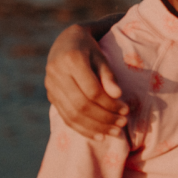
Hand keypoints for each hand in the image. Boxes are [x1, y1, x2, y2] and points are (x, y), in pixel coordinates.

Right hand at [44, 23, 126, 139]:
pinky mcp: (51, 96)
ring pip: (72, 115)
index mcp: (71, 59)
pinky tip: (99, 135)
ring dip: (95, 127)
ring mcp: (51, 86)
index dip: (110, 103)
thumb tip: (117, 95)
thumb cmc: (89, 48)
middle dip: (104, 118)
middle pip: (81, 105)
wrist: (66, 42)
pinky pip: (66, 117)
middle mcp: (57, 74)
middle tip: (122, 123)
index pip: (91, 90)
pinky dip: (83, 129)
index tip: (126, 109)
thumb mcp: (101, 56)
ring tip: (115, 132)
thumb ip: (108, 75)